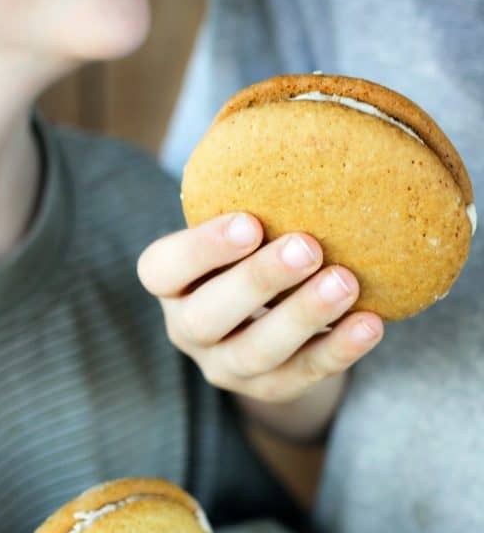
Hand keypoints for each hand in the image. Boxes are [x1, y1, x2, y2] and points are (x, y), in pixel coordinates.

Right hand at [138, 213, 383, 403]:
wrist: (268, 320)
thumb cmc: (250, 253)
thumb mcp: (237, 231)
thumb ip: (250, 204)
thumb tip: (300, 143)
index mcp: (170, 284)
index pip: (162, 269)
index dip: (201, 249)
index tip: (250, 222)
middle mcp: (187, 329)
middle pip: (206, 317)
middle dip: (257, 281)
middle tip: (307, 247)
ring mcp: (225, 366)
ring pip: (255, 353)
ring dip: (302, 317)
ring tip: (345, 283)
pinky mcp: (269, 389)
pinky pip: (302, 375)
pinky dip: (338, 350)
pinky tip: (369, 323)